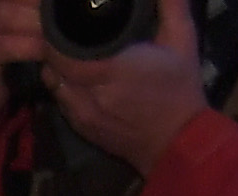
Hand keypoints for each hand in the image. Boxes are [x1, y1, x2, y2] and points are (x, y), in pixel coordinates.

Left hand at [44, 0, 210, 172]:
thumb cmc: (181, 88)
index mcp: (113, 71)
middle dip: (54, 49)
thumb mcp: (183, 42)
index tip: (61, 23)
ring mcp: (82, 114)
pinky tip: (73, 74)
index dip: (57, 38)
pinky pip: (60, 100)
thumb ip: (172, 8)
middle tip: (63, 33)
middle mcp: (91, 94)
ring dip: (56, 68)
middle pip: (54, 67)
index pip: (64, 54)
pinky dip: (62, 86)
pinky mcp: (80, 127)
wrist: (176, 141)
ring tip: (66, 51)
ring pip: (54, 84)